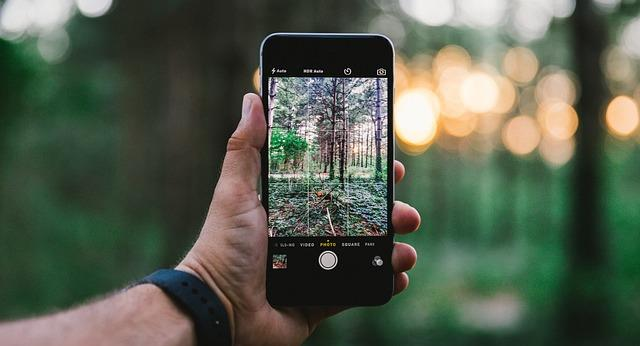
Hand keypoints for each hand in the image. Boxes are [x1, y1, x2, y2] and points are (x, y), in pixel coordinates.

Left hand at [177, 93, 420, 344]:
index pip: (339, 185)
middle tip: (406, 212)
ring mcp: (319, 267)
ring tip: (406, 249)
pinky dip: (384, 282)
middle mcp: (310, 235)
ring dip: (395, 247)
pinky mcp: (324, 298)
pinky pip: (362, 289)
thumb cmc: (223, 247)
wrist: (219, 309)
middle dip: (390, 212)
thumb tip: (253, 100)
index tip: (392, 168)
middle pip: (361, 218)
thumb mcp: (235, 192)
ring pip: (368, 252)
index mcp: (294, 208)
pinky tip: (398, 275)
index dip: (367, 178)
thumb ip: (246, 148)